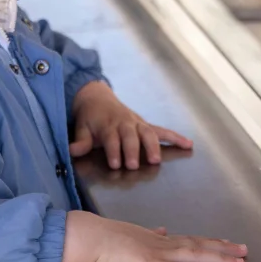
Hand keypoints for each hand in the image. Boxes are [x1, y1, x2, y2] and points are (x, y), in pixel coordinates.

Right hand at [62, 212, 246, 261]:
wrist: (93, 238)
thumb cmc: (107, 238)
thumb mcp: (133, 233)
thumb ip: (149, 234)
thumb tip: (161, 230)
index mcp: (159, 239)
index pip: (190, 239)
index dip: (211, 241)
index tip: (227, 242)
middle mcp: (164, 244)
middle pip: (200, 245)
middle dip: (224, 249)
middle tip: (245, 251)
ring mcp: (160, 254)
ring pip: (196, 256)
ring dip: (219, 259)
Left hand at [70, 81, 191, 168]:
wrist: (96, 96)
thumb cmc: (89, 117)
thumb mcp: (81, 127)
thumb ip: (80, 141)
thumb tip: (71, 151)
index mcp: (108, 124)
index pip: (112, 139)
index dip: (114, 151)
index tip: (116, 164)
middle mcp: (124, 123)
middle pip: (131, 136)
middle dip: (133, 150)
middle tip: (135, 165)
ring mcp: (137, 123)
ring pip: (147, 133)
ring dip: (153, 146)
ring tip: (156, 160)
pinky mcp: (145, 124)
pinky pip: (162, 130)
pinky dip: (175, 137)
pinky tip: (188, 144)